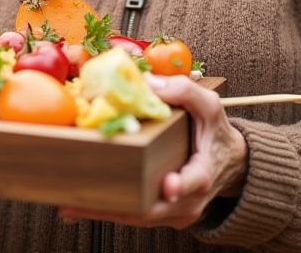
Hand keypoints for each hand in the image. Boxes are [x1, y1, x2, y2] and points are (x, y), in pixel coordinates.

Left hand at [57, 74, 247, 228]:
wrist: (230, 163)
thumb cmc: (216, 132)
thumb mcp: (209, 106)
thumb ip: (184, 91)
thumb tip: (148, 83)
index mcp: (203, 174)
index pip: (192, 183)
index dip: (179, 186)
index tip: (168, 186)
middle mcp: (188, 201)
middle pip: (151, 210)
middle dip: (115, 207)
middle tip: (81, 201)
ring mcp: (174, 213)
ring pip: (137, 217)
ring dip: (103, 212)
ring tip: (69, 205)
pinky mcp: (162, 216)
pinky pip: (134, 215)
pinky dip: (108, 211)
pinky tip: (78, 206)